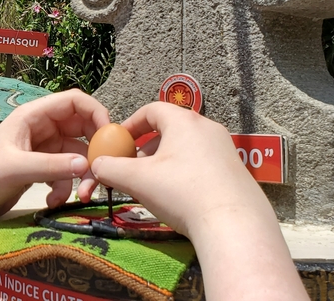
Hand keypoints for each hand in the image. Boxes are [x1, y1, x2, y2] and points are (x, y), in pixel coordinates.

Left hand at [0, 89, 108, 219]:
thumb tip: (85, 165)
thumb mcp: (17, 169)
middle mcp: (42, 127)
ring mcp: (43, 147)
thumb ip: (52, 166)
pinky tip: (52, 202)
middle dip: (93, 151)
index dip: (95, 112)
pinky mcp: (43, 166)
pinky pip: (66, 171)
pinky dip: (65, 186)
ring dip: (80, 176)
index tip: (110, 135)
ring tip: (78, 196)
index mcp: (33, 115)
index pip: (73, 101)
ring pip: (76, 154)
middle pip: (81, 128)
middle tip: (101, 171)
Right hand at [80, 102, 262, 235]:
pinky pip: (202, 162)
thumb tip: (97, 166)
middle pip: (169, 129)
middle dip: (146, 147)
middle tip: (133, 167)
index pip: (152, 110)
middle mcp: (207, 128)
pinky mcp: (235, 169)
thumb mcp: (137, 180)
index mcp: (184, 121)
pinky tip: (179, 195)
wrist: (232, 224)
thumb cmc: (182, 192)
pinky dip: (184, 171)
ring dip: (164, 161)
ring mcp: (225, 148)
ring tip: (153, 184)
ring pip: (186, 147)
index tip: (119, 142)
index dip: (131, 124)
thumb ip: (111, 169)